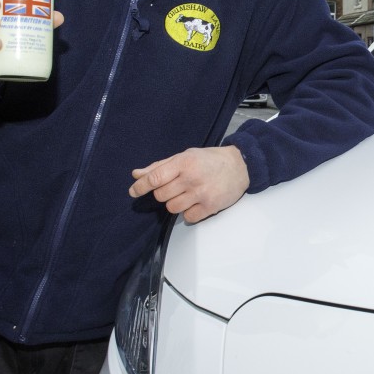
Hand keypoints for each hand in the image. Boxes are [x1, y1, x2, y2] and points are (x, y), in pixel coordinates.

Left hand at [129, 146, 249, 223]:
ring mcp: (201, 193)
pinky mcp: (210, 206)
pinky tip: (197, 202)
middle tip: (176, 186)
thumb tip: (137, 175)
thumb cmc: (210, 160)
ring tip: (189, 194)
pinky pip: (188, 217)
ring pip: (173, 208)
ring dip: (176, 203)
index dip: (141, 186)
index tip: (134, 191)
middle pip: (161, 196)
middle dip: (164, 193)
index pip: (155, 178)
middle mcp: (192, 178)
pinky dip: (189, 212)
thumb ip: (160, 166)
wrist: (240, 165)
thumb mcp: (185, 156)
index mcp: (184, 163)